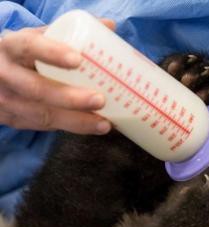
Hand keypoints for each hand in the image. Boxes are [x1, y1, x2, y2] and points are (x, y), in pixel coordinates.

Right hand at [0, 19, 114, 133]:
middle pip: (36, 89)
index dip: (52, 53)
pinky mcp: (14, 120)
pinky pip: (44, 127)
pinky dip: (71, 128)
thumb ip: (68, 34)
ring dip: (76, 121)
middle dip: (71, 98)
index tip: (78, 60)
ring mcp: (7, 101)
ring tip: (104, 124)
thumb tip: (109, 26)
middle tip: (100, 99)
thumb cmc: (22, 55)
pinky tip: (92, 127)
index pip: (29, 47)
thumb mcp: (37, 39)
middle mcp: (5, 74)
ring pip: (42, 115)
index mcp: (11, 47)